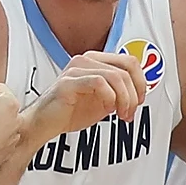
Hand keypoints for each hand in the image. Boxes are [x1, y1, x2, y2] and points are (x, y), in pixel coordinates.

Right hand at [29, 49, 147, 137]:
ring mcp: (76, 69)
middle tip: (130, 112)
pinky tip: (108, 109)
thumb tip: (139, 93)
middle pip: (127, 67)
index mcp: (95, 62)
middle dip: (135, 93)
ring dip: (125, 99)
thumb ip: (119, 93)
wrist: (44, 124)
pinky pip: (99, 83)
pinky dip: (110, 97)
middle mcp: (86, 60)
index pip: (129, 62)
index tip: (139, 101)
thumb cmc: (70, 112)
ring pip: (116, 76)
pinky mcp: (68, 81)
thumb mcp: (104, 101)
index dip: (141, 82)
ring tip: (121, 115)